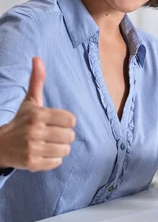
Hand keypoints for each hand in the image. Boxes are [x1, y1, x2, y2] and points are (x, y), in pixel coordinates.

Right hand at [0, 57, 75, 171]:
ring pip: (65, 150)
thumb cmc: (21, 121)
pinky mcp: (32, 163)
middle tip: (51, 135)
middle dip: (64, 136)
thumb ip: (37, 81)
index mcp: (38, 114)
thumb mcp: (30, 102)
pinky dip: (53, 160)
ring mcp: (33, 148)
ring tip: (48, 144)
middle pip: (70, 136)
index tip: (57, 123)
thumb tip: (37, 58)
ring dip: (59, 148)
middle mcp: (35, 131)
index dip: (66, 122)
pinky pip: (57, 162)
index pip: (71, 120)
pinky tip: (43, 154)